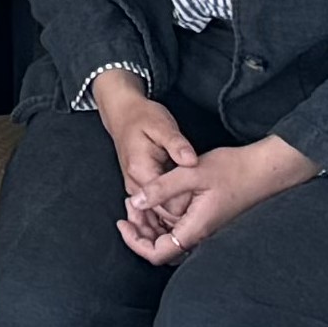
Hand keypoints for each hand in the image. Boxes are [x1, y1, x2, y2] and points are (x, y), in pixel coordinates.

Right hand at [86, 70, 195, 203]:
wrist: (123, 114)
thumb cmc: (142, 118)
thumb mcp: (163, 126)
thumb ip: (177, 145)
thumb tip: (192, 161)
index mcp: (141, 171)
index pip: (169, 203)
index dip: (189, 201)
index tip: (204, 192)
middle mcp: (134, 184)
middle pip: (164, 212)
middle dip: (185, 207)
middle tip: (203, 194)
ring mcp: (135, 188)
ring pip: (160, 212)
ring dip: (178, 207)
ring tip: (195, 193)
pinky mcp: (138, 188)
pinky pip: (156, 206)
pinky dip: (170, 203)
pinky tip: (183, 192)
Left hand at [121, 130, 312, 263]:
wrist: (265, 170)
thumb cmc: (232, 169)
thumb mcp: (190, 172)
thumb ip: (161, 188)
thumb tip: (135, 201)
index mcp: (195, 229)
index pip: (157, 254)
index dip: (135, 241)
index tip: (122, 221)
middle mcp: (202, 236)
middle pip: (162, 250)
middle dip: (141, 231)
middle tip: (129, 205)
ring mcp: (207, 231)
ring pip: (171, 240)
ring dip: (152, 225)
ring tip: (140, 200)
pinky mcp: (210, 222)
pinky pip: (182, 231)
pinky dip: (165, 220)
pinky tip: (158, 200)